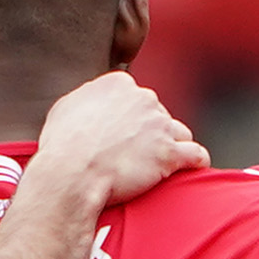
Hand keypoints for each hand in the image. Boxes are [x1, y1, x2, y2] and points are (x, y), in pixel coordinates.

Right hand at [30, 70, 205, 210]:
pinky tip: (193, 167)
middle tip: (137, 155)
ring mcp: (159, 125)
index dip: (131, 118)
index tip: (124, 135)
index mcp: (118, 84)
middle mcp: (143, 99)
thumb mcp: (66, 108)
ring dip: (173, 146)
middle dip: (152, 133)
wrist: (71, 174)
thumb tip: (94, 103)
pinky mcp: (169, 153)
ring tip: (162, 165)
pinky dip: (196, 161)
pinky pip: (196, 154)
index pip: (136, 97)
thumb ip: (87, 99)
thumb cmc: (62, 146)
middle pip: (158, 114)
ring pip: (179, 132)